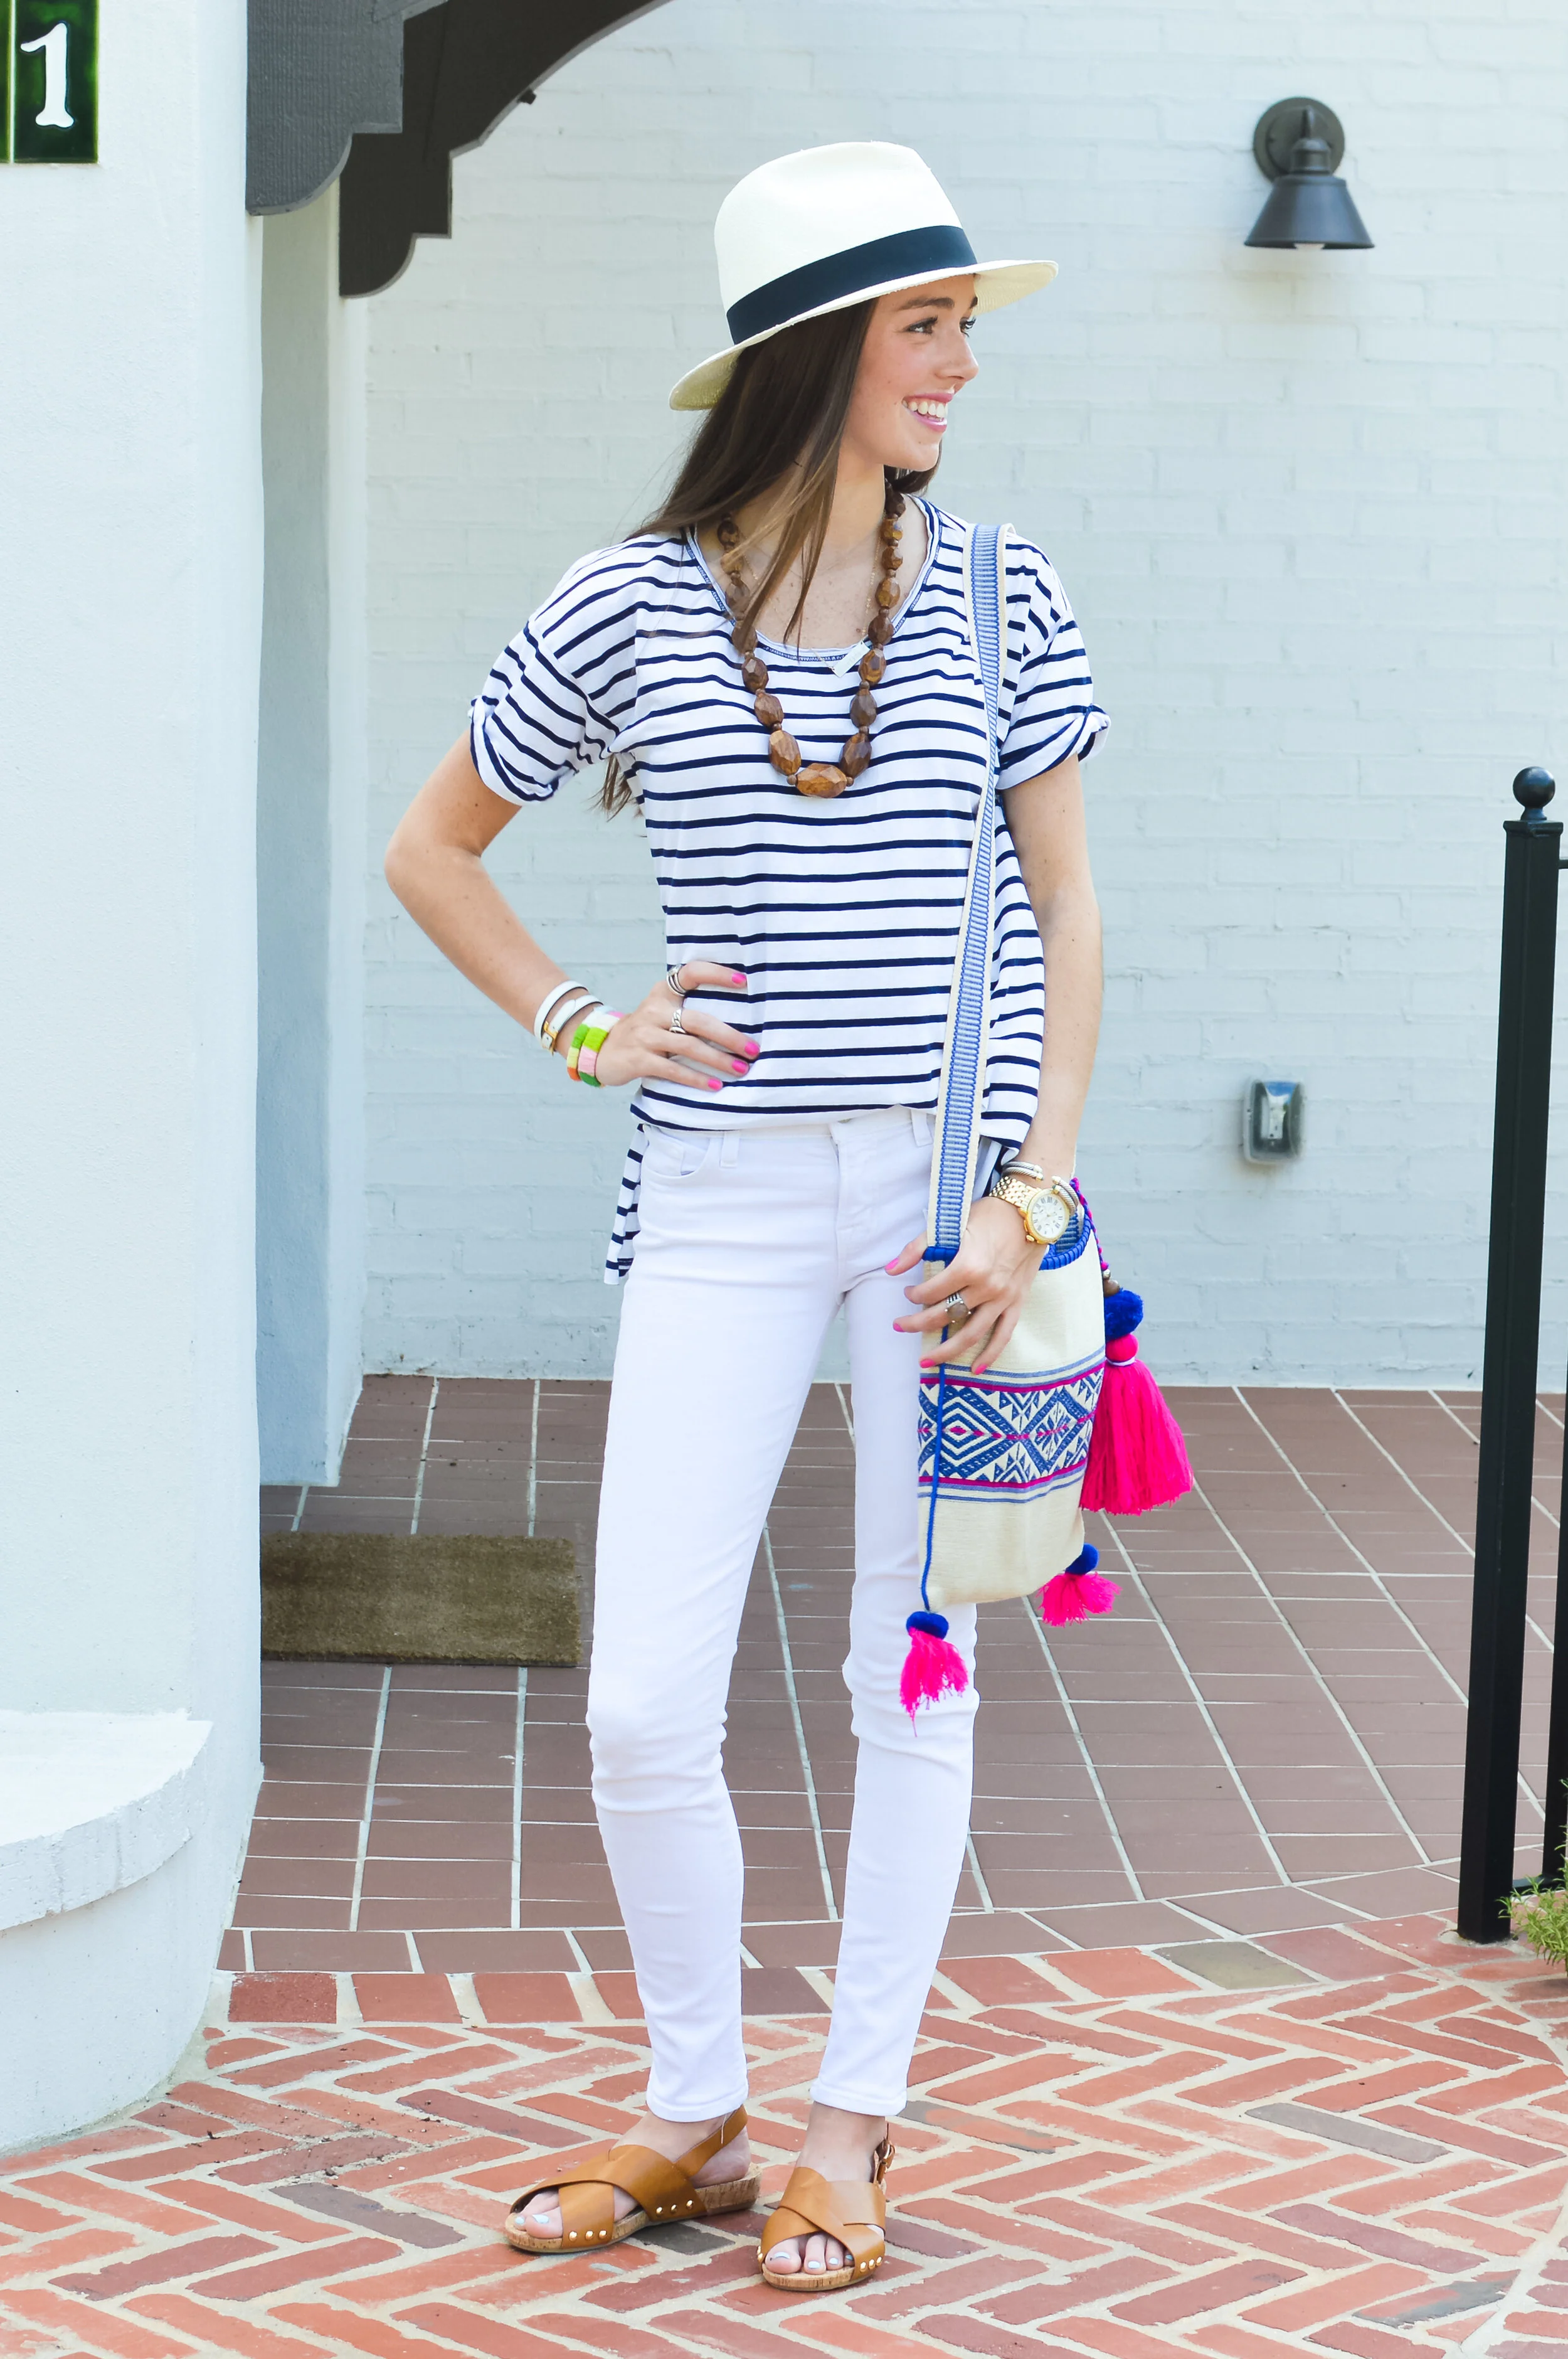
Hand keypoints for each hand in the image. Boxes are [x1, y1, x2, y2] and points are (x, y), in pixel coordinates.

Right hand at [586, 962, 757, 1092]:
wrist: (603, 1050)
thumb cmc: (646, 1031)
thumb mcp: (662, 1011)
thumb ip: (689, 1008)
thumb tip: (741, 1018)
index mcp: (663, 993)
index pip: (690, 974)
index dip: (717, 974)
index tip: (744, 982)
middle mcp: (654, 1010)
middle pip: (698, 1020)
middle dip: (729, 1036)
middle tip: (753, 1049)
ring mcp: (644, 1035)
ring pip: (688, 1046)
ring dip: (718, 1060)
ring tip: (741, 1069)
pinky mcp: (638, 1059)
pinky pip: (673, 1070)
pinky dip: (696, 1078)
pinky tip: (715, 1086)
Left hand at [889, 1196, 1040, 1373]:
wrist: (1031, 1211)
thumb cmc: (989, 1214)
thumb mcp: (950, 1224)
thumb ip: (918, 1247)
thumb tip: (890, 1269)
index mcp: (969, 1266)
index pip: (932, 1292)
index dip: (914, 1296)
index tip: (908, 1293)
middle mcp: (987, 1287)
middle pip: (946, 1315)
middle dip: (918, 1324)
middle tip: (900, 1326)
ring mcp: (1004, 1298)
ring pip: (971, 1333)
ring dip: (946, 1350)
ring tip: (925, 1361)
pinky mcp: (1018, 1302)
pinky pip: (1004, 1335)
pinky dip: (990, 1354)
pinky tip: (975, 1369)